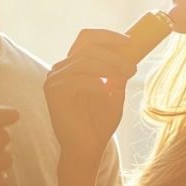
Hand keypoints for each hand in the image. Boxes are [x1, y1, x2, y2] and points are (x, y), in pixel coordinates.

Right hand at [44, 30, 135, 163]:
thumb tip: (130, 53)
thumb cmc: (99, 124)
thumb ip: (118, 73)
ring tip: (125, 77)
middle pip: (87, 46)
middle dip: (113, 54)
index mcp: (74, 66)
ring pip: (85, 61)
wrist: (88, 149)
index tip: (129, 42)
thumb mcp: (114, 93)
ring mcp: (55, 80)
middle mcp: (61, 69)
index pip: (86, 39)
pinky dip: (96, 84)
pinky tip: (106, 93)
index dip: (107, 37)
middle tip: (132, 67)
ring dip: (109, 66)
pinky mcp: (53, 93)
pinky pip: (78, 79)